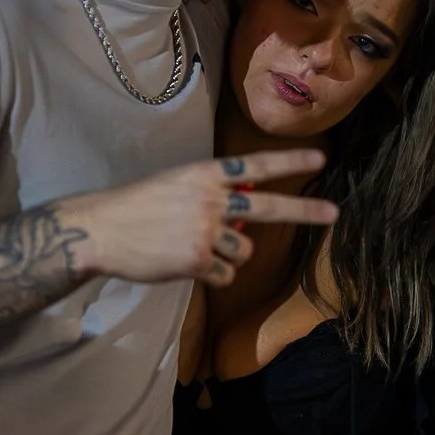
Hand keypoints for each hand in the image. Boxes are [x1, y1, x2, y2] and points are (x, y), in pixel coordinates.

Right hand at [80, 150, 335, 285]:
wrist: (101, 230)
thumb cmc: (137, 206)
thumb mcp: (177, 183)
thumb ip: (212, 193)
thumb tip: (244, 218)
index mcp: (205, 175)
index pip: (256, 166)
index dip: (289, 163)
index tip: (320, 160)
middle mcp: (211, 199)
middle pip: (269, 207)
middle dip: (305, 210)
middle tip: (334, 213)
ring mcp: (205, 230)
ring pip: (243, 250)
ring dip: (227, 255)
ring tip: (193, 247)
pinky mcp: (197, 260)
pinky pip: (225, 274)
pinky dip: (211, 273)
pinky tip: (185, 263)